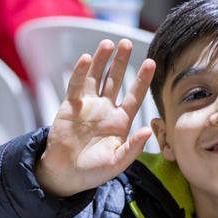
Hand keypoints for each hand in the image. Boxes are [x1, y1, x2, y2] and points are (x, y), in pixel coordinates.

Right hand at [36, 39, 154, 197]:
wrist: (65, 175)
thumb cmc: (93, 171)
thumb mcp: (117, 163)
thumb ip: (133, 148)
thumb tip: (149, 130)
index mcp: (120, 122)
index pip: (134, 96)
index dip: (142, 80)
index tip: (152, 63)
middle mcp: (105, 109)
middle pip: (115, 80)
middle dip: (121, 62)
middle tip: (126, 42)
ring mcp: (87, 106)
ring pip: (96, 78)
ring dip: (102, 61)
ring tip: (108, 43)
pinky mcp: (70, 106)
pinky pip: (76, 86)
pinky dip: (80, 72)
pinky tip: (86, 58)